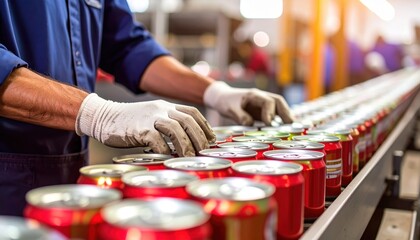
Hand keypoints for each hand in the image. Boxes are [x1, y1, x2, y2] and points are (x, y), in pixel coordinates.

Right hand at [76, 93, 214, 155]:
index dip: (204, 125)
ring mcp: (150, 118)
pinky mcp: (139, 129)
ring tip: (190, 157)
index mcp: (165, 106)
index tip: (211, 138)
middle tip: (204, 151)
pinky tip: (168, 158)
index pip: (192, 112)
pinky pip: (157, 140)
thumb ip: (167, 124)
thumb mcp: (152, 117)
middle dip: (200, 137)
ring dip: (186, 145)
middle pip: (188, 121)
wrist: (103, 117)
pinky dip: (165, 151)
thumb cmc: (129, 122)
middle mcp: (161, 109)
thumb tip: (186, 140)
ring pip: (176, 129)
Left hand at [203, 81, 294, 125]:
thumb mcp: (229, 109)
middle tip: (291, 125)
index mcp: (254, 95)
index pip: (268, 101)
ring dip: (286, 116)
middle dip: (286, 112)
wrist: (222, 97)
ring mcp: (263, 104)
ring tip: (293, 127)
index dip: (270, 112)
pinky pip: (275, 114)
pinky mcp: (263, 111)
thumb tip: (250, 123)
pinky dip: (282, 120)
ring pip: (279, 107)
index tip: (268, 123)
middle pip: (278, 102)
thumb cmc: (225, 102)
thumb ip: (239, 115)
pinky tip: (287, 128)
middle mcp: (261, 97)